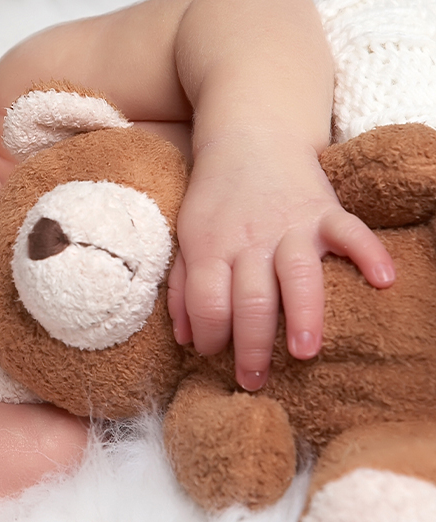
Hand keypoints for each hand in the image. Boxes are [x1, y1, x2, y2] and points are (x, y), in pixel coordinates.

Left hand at [166, 131, 394, 390]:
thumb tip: (184, 338)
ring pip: (297, 274)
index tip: (213, 354)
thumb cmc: (215, 198)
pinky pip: (351, 231)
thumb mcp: (187, 236)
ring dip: (302, 315)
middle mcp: (250, 240)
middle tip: (255, 379)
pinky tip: (384, 282)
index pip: (207, 300)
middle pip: (250, 299)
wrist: (249, 138)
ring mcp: (290, 225)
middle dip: (251, 344)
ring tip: (305, 352)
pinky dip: (370, 253)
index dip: (208, 333)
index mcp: (211, 247)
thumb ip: (183, 287)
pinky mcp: (324, 210)